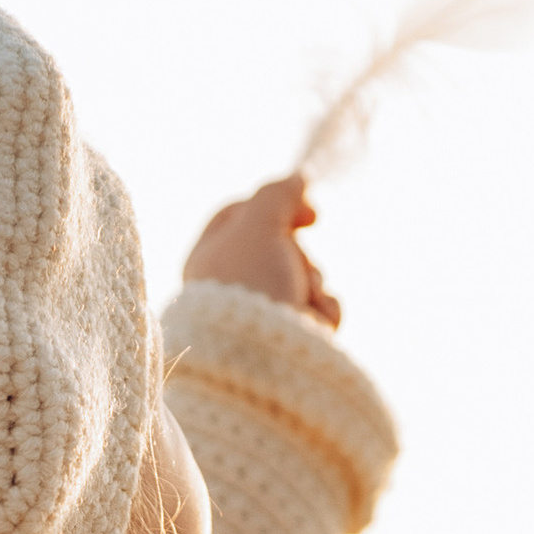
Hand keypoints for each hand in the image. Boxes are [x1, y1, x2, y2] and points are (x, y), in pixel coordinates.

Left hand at [182, 174, 339, 326]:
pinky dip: (323, 311)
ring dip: (313, 281)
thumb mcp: (258, 225)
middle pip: (281, 246)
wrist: (259, 355)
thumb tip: (298, 177)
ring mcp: (263, 314)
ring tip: (302, 297)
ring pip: (305, 277)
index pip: (241, 216)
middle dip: (299, 253)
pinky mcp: (290, 338)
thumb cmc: (249, 284)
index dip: (277, 206)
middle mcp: (232, 286)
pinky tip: (314, 322)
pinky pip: (319, 310)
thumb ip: (277, 195)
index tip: (311, 213)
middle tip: (297, 265)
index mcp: (210, 256)